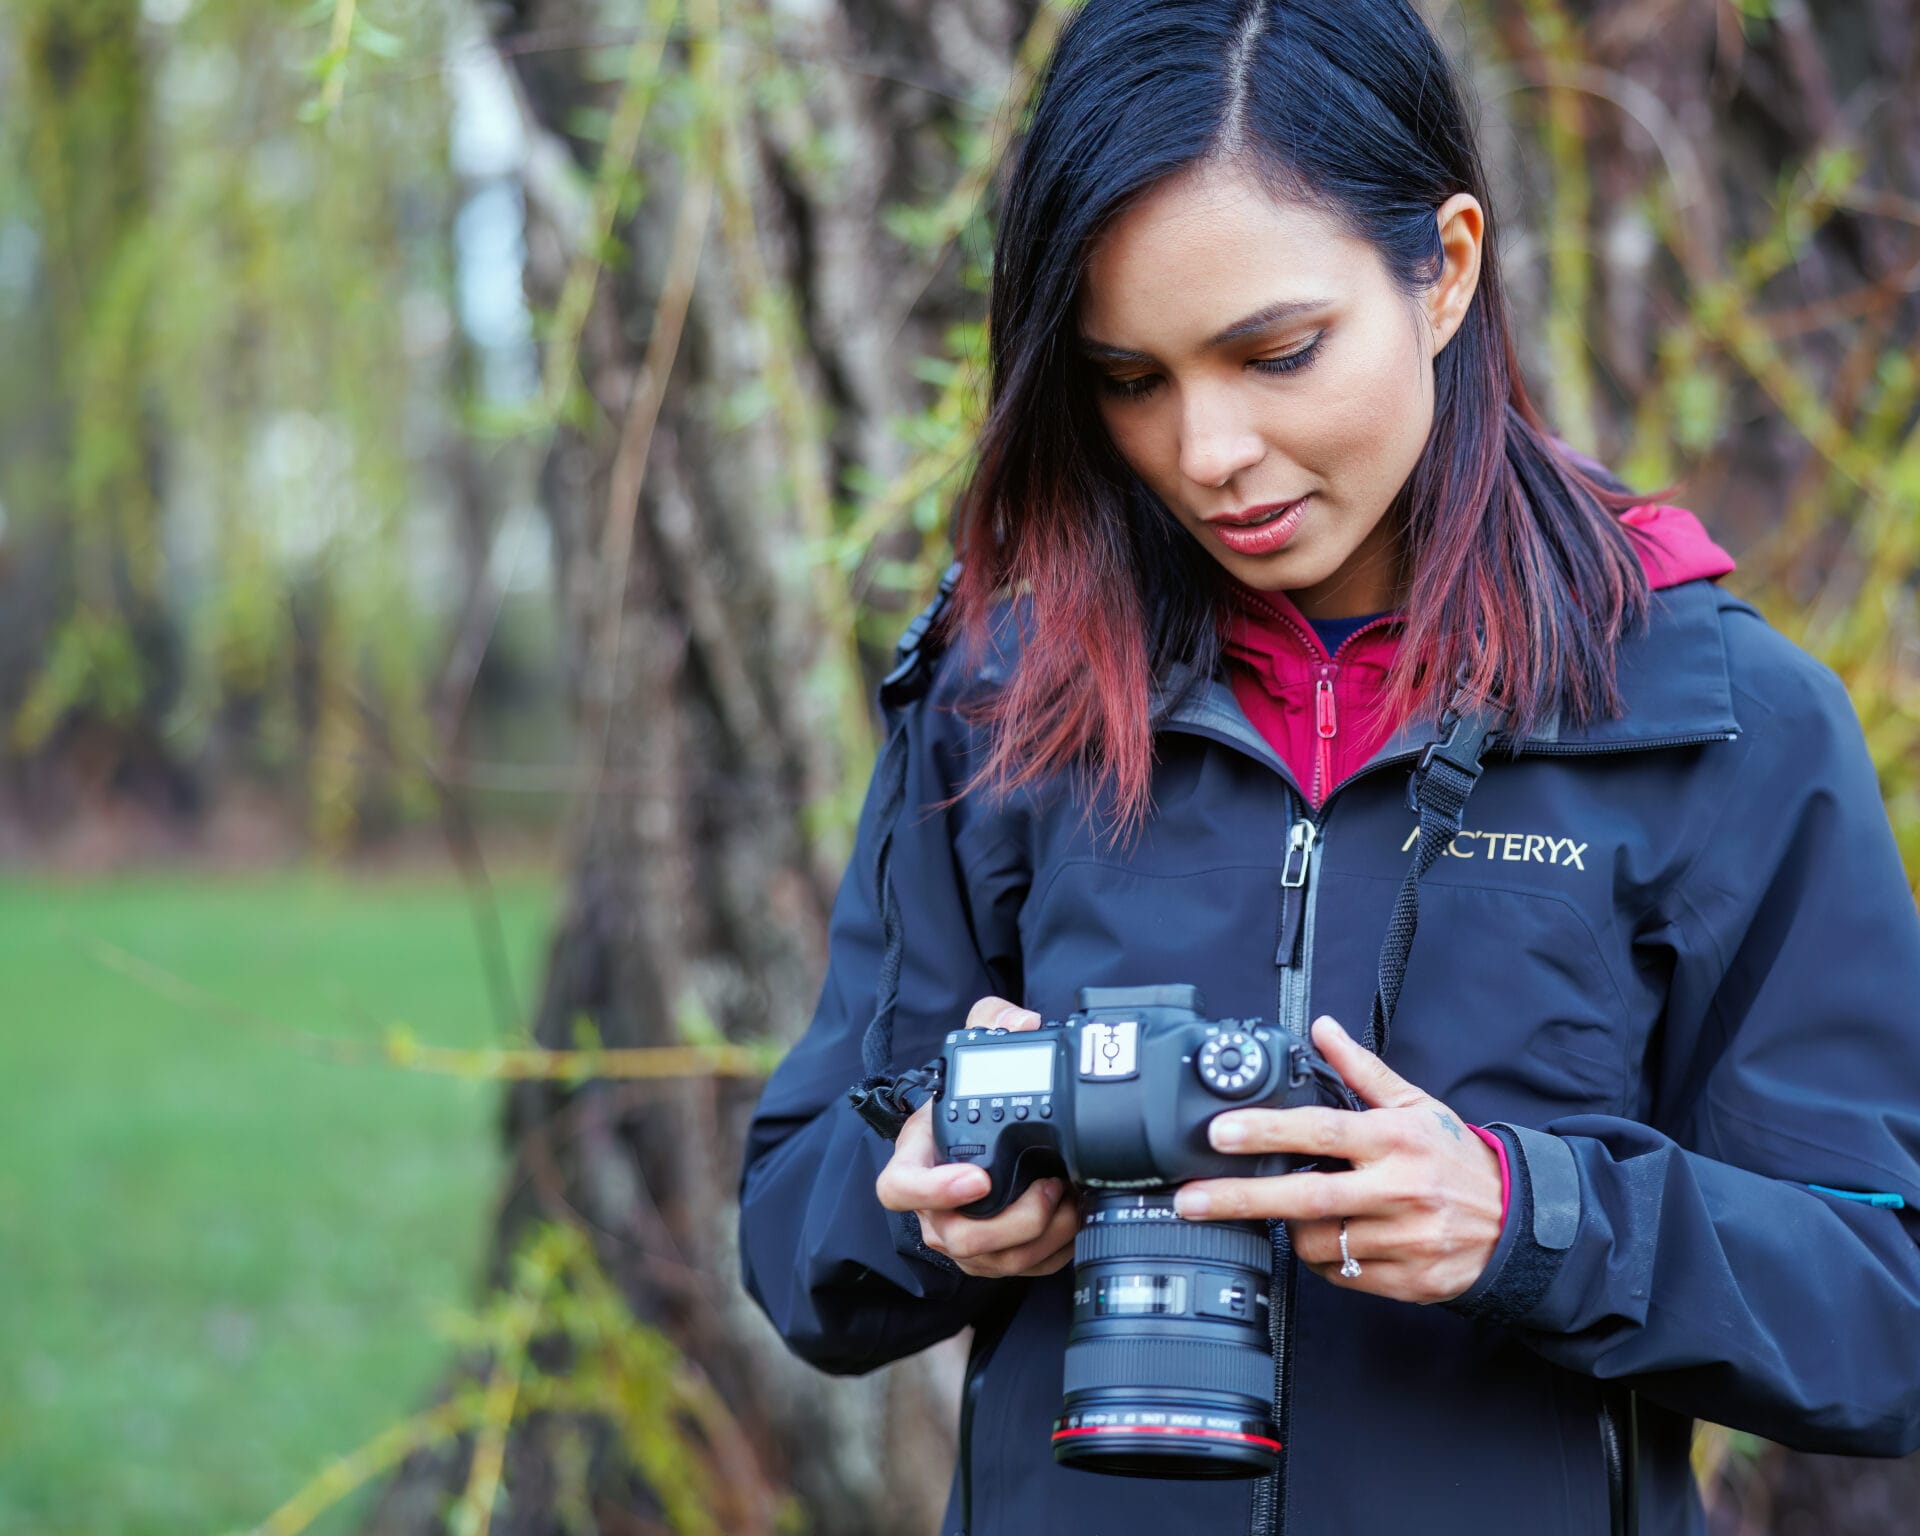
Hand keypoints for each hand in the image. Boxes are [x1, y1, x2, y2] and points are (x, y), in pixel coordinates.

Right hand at [874, 996, 1079, 1278]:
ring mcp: (960, 1241)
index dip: (934, 1190)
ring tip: (1072, 1202)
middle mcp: (931, 1211)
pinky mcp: (992, 1259)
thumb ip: (991, 1022)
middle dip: (1014, 1220)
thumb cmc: (962, 1105)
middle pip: (958, 1237)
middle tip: (1051, 1188)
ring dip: (1042, 1237)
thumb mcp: (970, 1053)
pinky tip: (1075, 1222)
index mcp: (914, 1163)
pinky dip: (1054, 1252)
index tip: (976, 1179)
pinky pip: (1021, 1271)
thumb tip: (1023, 1022)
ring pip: (996, 1261)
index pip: (900, 1188)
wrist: (974, 1139)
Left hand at [1172, 1016, 1503, 1303]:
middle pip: (1303, 1197)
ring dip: (1290, 1230)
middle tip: (1189, 1199)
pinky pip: (1341, 1274)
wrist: (1517, 1224)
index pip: (1319, 1131)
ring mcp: (1402, 1239)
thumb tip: (1323, 1028)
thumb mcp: (1416, 1105)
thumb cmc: (1456, 1160)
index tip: (1220, 1133)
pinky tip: (1329, 1241)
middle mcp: (1396, 1189)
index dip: (1265, 1132)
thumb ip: (1362, 1070)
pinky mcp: (1406, 1280)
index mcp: (1394, 1140)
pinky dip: (1324, 1260)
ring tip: (1290, 1214)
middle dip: (1238, 1199)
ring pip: (1316, 1242)